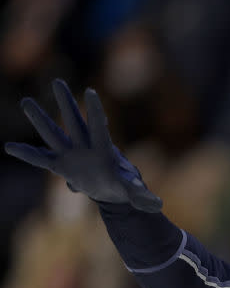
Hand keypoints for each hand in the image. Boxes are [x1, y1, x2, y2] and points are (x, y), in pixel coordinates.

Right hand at [5, 79, 161, 210]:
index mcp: (104, 150)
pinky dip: (26, 154)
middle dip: (66, 103)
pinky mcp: (61, 166)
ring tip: (26, 101)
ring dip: (40, 120)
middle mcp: (86, 147)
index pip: (99, 128)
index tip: (91, 91)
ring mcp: (72, 154)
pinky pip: (41, 158)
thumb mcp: (134, 191)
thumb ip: (142, 196)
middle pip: (74, 122)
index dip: (95, 112)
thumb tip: (157, 205)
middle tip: (57, 81)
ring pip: (54, 134)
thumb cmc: (125, 186)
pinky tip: (9, 147)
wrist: (112, 193)